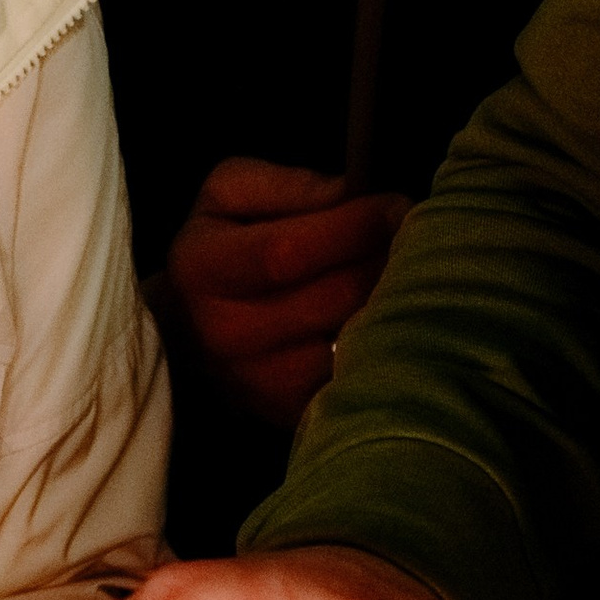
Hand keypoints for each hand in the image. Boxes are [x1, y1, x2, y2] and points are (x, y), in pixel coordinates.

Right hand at [164, 160, 410, 426]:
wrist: (189, 333)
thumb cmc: (220, 249)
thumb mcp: (231, 195)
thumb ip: (289, 185)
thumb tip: (351, 195)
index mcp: (204, 268)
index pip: (288, 252)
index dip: (354, 226)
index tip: (394, 205)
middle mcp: (227, 333)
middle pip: (337, 296)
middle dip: (387, 258)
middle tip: (409, 237)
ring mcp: (261, 383)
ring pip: (359, 338)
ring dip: (392, 303)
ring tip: (397, 276)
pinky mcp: (294, 413)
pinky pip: (362, 374)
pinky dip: (383, 344)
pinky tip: (381, 319)